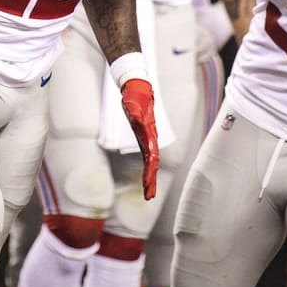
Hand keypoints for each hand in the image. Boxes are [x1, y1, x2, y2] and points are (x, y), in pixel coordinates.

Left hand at [120, 77, 159, 198]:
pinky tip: (147, 177)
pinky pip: (147, 157)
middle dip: (151, 181)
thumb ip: (136, 112)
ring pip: (151, 162)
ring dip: (151, 177)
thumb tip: (137, 120)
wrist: (138, 89)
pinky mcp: (144, 138)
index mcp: (149, 134)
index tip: (147, 184)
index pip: (151, 157)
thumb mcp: (133, 103)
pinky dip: (148, 168)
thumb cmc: (135, 96)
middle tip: (149, 197)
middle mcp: (150, 139)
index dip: (149, 171)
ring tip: (149, 193)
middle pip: (153, 163)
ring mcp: (148, 139)